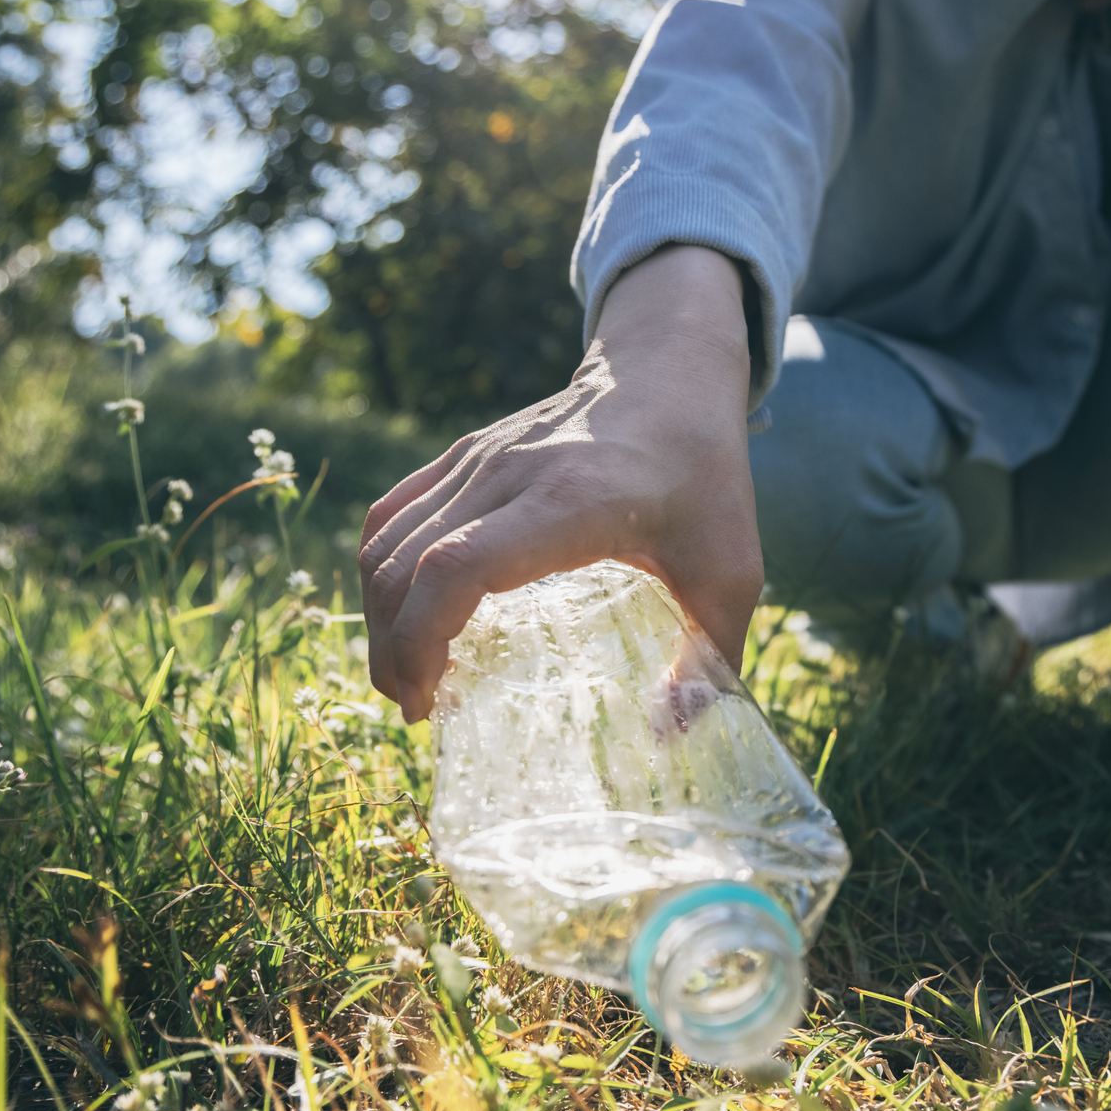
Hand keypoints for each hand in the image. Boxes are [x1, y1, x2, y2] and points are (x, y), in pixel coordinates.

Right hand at [357, 245, 762, 722]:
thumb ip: (711, 662)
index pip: (456, 565)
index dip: (421, 639)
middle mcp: (509, 473)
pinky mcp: (463, 455)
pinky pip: (391, 514)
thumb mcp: (731, 572)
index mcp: (570, 501)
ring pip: (385, 540)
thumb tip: (671, 738)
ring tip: (404, 677)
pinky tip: (401, 620)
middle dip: (391, 649)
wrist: (671, 373)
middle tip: (415, 709)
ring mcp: (478, 458)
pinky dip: (381, 572)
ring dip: (379, 616)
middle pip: (404, 563)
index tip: (428, 701)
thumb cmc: (705, 479)